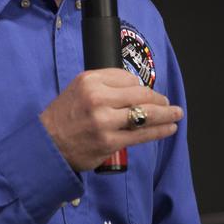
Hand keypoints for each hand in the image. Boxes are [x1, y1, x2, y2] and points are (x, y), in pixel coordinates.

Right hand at [39, 69, 182, 171]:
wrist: (47, 145)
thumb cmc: (64, 117)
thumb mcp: (78, 89)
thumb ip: (104, 84)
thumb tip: (136, 87)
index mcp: (90, 80)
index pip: (127, 77)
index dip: (140, 85)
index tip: (146, 92)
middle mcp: (97, 98)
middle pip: (140, 94)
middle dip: (159, 99)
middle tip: (168, 103)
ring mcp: (104, 121)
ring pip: (145, 114)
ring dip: (166, 114)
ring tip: (176, 114)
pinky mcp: (109, 142)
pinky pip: (141, 135)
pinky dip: (159, 131)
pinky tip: (169, 129)